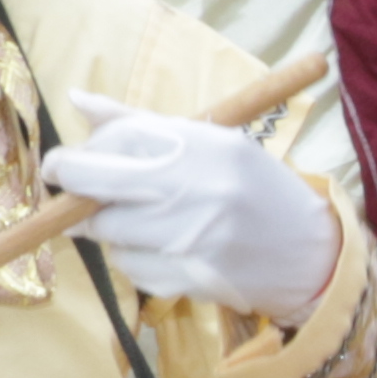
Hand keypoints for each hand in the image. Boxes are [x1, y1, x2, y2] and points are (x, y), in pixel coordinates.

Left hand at [41, 91, 340, 324]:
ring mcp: (187, 238)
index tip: (66, 164)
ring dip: (109, 226)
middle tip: (65, 189)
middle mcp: (192, 188)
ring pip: (107, 231)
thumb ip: (142, 124)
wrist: (311, 253)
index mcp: (201, 145)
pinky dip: (135, 257)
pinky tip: (165, 249)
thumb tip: (77, 99)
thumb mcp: (211, 143)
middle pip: (95, 185)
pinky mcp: (185, 278)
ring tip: (142, 221)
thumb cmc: (256, 190)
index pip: (116, 140)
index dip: (78, 153)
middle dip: (69, 187)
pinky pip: (131, 266)